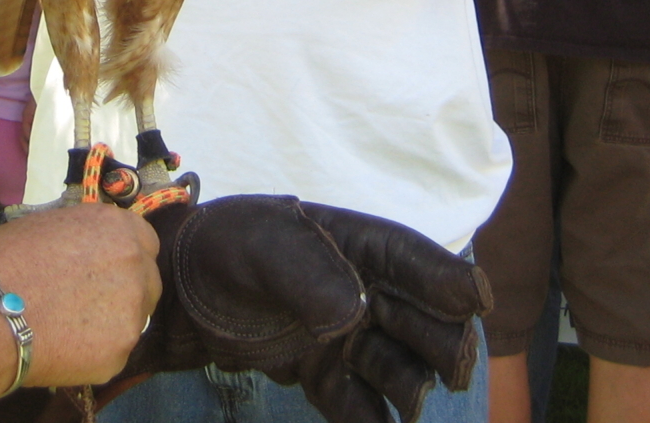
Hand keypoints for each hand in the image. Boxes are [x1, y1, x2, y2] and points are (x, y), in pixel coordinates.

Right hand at [0, 204, 160, 387]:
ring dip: (114, 319)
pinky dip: (97, 350)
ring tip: (73, 326)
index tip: (105, 268)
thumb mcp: (44, 224)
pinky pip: (116, 350)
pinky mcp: (121, 352)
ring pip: (136, 317)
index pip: (144, 241)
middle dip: (126, 288)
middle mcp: (135, 264)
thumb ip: (79, 233)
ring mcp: (132, 310)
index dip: (124, 255)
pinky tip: (66, 347)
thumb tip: (83, 244)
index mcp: (117, 227)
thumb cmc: (4, 261)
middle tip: (90, 300)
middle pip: (147, 280)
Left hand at [126, 196, 489, 422]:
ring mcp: (344, 337)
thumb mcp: (259, 247)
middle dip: (443, 342)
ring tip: (411, 399)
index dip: (449, 279)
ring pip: (398, 366)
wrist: (173, 291)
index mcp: (353, 244)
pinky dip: (373, 421)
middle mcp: (361, 291)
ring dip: (411, 384)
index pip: (412, 259)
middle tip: (451, 368)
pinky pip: (359, 406)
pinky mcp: (321, 375)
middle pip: (421, 319)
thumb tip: (353, 313)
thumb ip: (306, 274)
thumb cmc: (221, 248)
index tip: (477, 301)